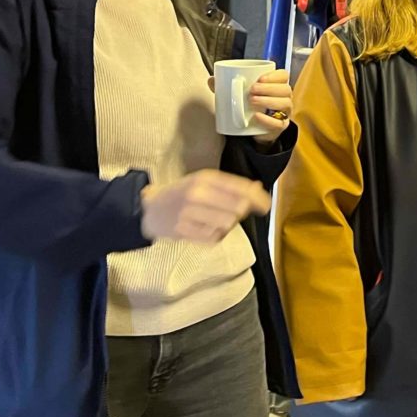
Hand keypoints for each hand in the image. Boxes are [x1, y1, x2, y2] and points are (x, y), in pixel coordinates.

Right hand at [141, 169, 270, 243]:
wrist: (150, 209)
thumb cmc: (181, 194)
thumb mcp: (203, 181)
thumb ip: (230, 185)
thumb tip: (258, 188)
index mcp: (205, 178)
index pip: (240, 188)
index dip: (258, 198)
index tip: (266, 206)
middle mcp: (197, 194)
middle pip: (238, 208)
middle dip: (242, 212)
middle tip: (236, 212)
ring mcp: (190, 213)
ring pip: (227, 224)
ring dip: (228, 224)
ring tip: (216, 220)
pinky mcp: (184, 231)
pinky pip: (214, 238)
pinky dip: (215, 235)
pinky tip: (206, 228)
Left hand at [210, 70, 292, 147]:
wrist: (252, 130)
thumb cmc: (248, 107)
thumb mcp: (237, 95)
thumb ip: (225, 87)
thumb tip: (212, 79)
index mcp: (276, 86)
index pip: (283, 76)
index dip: (274, 75)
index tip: (259, 78)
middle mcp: (284, 98)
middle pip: (285, 89)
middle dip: (269, 88)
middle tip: (252, 89)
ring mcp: (284, 113)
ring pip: (285, 104)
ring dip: (269, 101)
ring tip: (252, 101)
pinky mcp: (280, 127)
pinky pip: (279, 123)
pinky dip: (268, 120)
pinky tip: (257, 116)